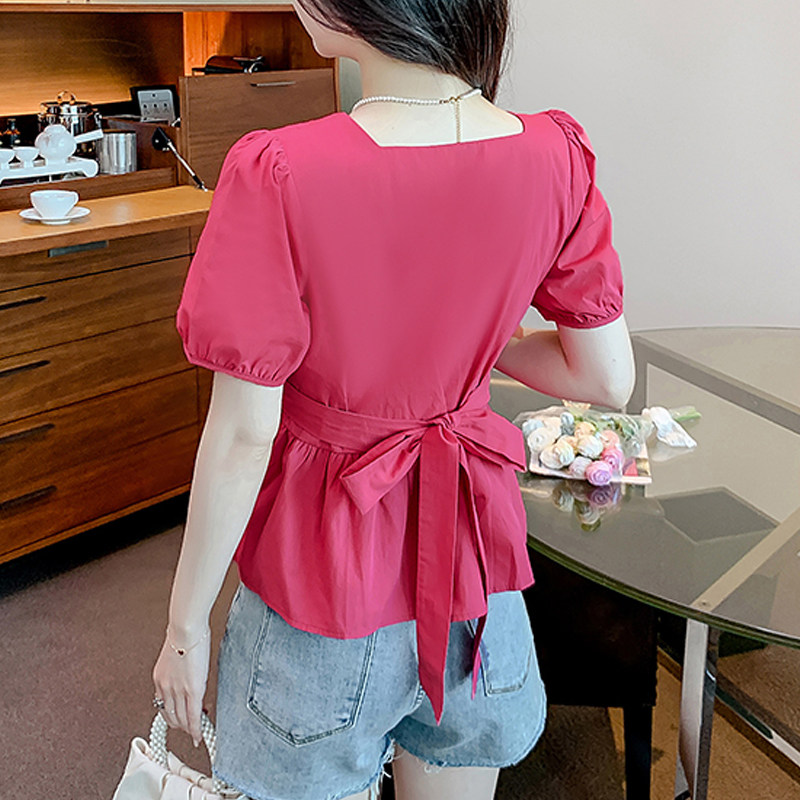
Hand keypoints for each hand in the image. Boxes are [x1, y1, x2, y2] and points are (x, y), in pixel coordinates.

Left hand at [152, 623, 210, 747]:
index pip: (164, 706)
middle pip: (171, 717)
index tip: (180, 719)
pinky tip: (199, 735)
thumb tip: (189, 670)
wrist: (185, 628)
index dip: (173, 716)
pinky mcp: (192, 690)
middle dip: (181, 725)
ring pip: (181, 719)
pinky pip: (193, 715)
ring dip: (189, 729)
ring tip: (196, 732)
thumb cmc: (184, 633)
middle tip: (191, 728)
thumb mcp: (176, 654)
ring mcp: (177, 691)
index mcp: (160, 678)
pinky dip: (196, 729)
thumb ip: (180, 667)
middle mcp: (164, 688)